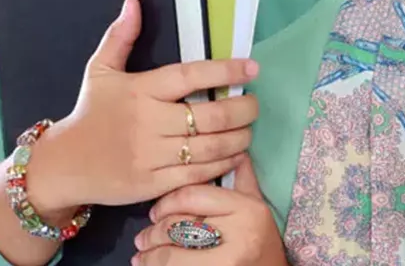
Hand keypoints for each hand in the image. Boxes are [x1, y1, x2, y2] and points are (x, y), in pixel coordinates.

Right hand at [26, 0, 260, 210]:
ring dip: (239, 139)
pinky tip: (233, 156)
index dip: (225, 70)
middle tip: (254, 105)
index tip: (252, 68)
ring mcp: (152, 155)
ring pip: (211, 147)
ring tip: (248, 131)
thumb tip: (133, 2)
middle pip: (211, 116)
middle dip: (243, 110)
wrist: (65, 163)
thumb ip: (120, 37)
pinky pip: (199, 174)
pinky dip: (223, 164)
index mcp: (140, 90)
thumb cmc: (89, 113)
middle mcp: (149, 122)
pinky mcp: (154, 183)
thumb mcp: (99, 70)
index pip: (190, 75)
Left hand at [133, 154, 285, 264]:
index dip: (165, 203)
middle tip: (142, 238)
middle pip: (178, 226)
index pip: (191, 196)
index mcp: (248, 209)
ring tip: (142, 255)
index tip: (154, 213)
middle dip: (153, 233)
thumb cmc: (262, 245)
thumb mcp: (256, 210)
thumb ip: (243, 182)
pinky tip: (149, 264)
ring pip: (172, 254)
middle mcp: (241, 234)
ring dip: (150, 255)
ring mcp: (229, 260)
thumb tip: (237, 150)